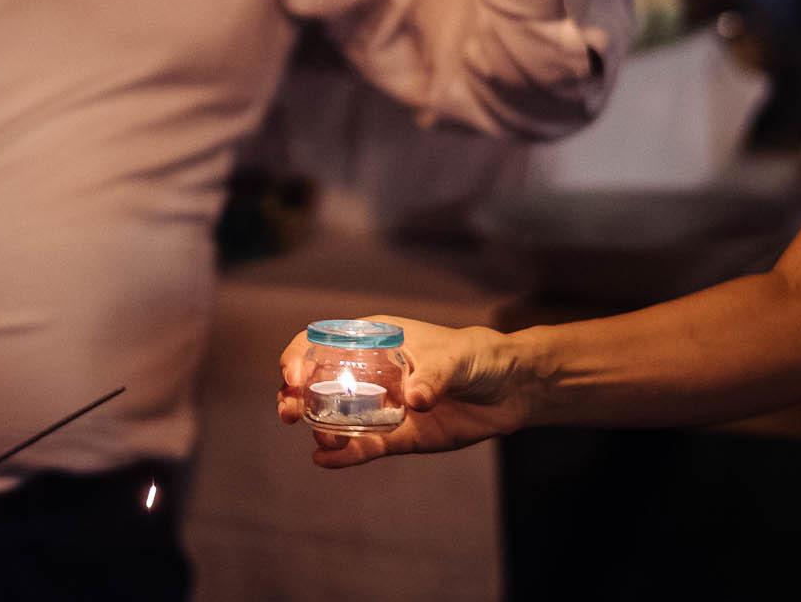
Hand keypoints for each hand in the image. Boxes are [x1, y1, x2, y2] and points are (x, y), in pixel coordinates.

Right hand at [277, 316, 532, 467]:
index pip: (322, 341)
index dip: (298, 355)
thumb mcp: (457, 358)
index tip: (291, 374)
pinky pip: (366, 446)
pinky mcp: (399, 437)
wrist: (512, 389)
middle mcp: (371, 372)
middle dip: (295, 395)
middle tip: (288, 412)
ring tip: (318, 441)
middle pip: (319, 382)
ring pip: (337, 417)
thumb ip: (434, 375)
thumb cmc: (480, 356)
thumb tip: (413, 399)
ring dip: (318, 428)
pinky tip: (325, 461)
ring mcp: (383, 406)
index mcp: (375, 339)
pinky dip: (346, 455)